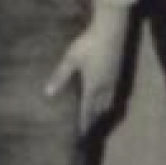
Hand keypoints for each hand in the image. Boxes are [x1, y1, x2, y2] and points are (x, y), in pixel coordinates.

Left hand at [44, 9, 128, 131]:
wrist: (111, 30)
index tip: (82, 134)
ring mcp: (113, 79)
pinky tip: (108, 94)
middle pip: (100, 108)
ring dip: (104, 109)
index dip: (84, 122)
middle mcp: (105, 86)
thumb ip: (60, 76)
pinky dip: (110, 98)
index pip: (87, 109)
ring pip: (109, 100)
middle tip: (90, 128)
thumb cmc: (88, 44)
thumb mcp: (70, 60)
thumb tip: (47, 93)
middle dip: (94, 118)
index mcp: (92, 86)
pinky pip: (114, 91)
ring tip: (99, 115)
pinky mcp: (118, 70)